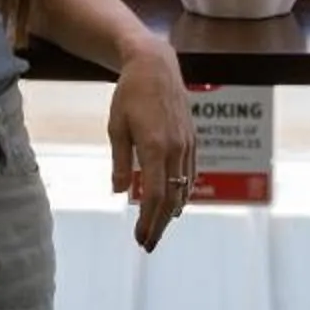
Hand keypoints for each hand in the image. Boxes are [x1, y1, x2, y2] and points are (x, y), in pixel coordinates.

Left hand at [107, 37, 197, 251]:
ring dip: (171, 212)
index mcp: (155, 146)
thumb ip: (120, 161)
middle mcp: (176, 148)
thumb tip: (119, 192)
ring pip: (184, 188)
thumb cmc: (130, 93)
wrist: (156, 65)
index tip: (140, 238)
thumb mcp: (116, 126)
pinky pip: (190, 174)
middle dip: (160, 224)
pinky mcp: (193, 139)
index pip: (154, 195)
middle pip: (172, 198)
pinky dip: (183, 192)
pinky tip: (175, 203)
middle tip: (148, 244)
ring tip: (157, 227)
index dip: (148, 221)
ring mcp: (188, 144)